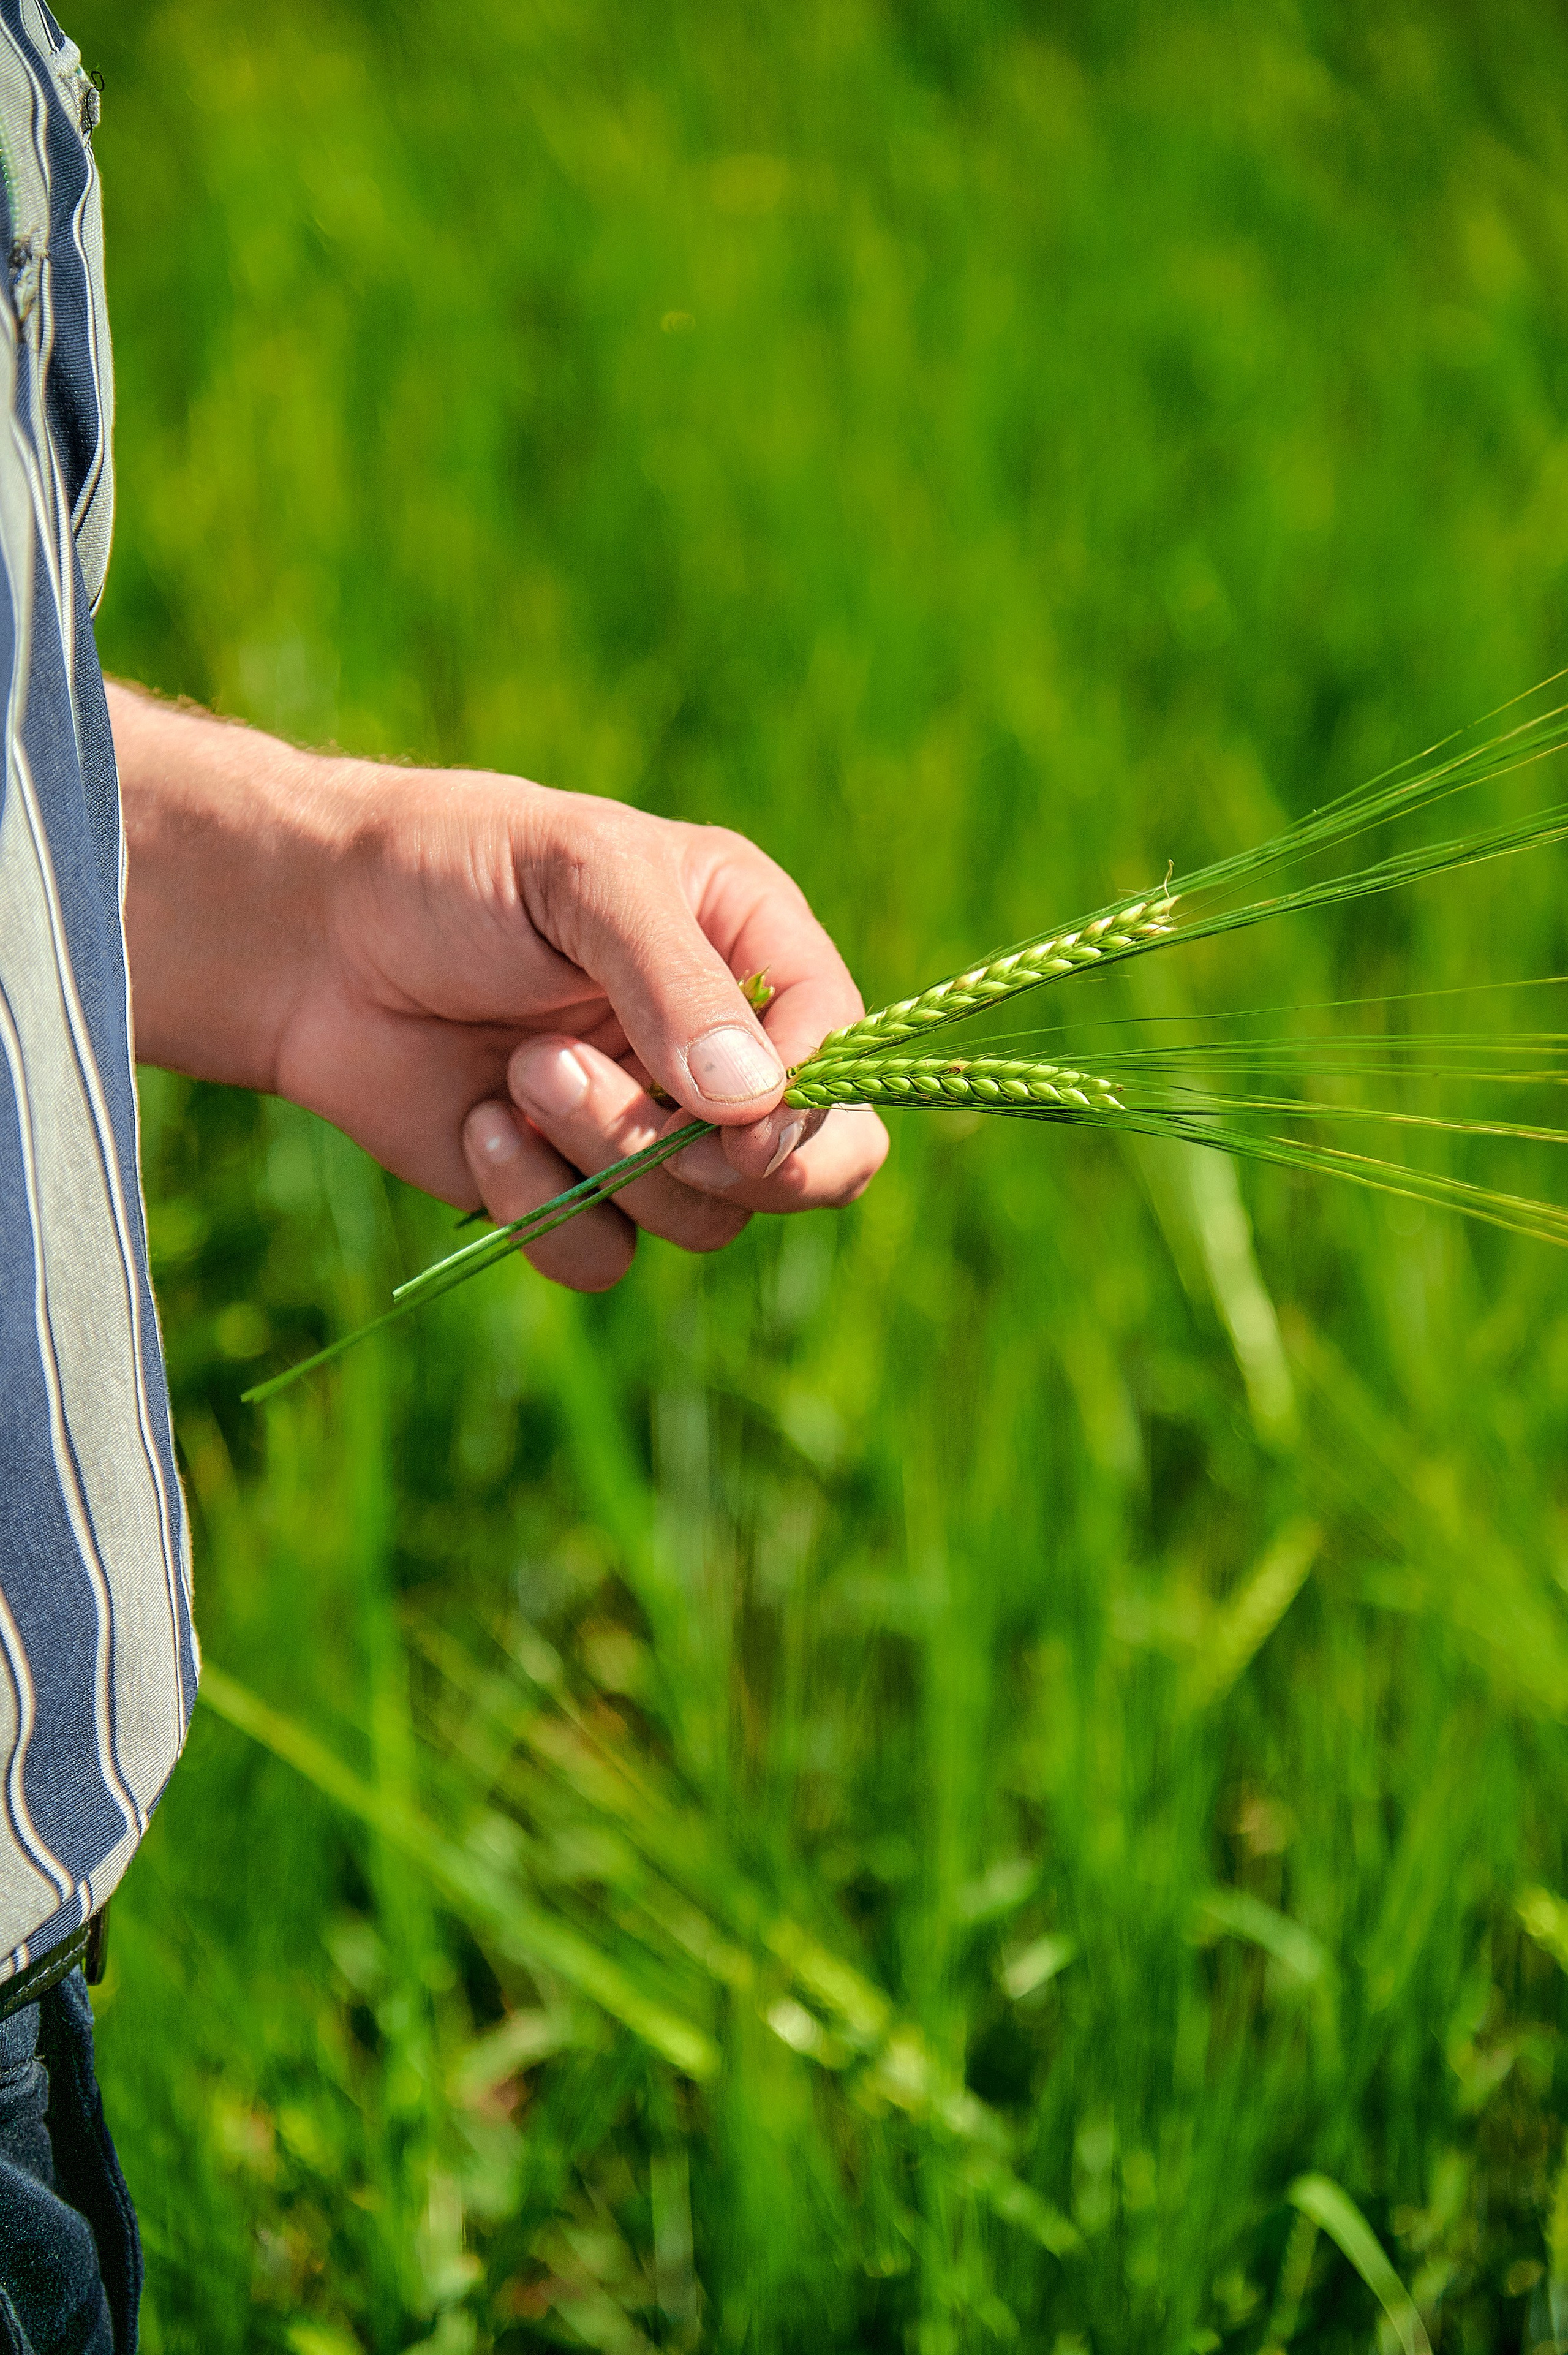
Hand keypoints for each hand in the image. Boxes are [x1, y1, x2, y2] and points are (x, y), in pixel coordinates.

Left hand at [114, 689, 886, 1289]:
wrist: (304, 937)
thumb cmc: (449, 870)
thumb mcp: (580, 877)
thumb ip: (677, 982)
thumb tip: (757, 1107)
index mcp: (750, 949)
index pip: (844, 1059)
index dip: (811, 1107)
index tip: (741, 1122)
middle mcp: (717, 1050)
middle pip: (806, 1168)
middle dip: (718, 1160)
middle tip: (648, 1120)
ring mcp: (646, 1129)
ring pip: (700, 1220)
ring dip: (606, 1156)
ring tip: (520, 1069)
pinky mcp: (567, 1192)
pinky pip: (603, 1257)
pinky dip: (539, 1206)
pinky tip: (478, 1126)